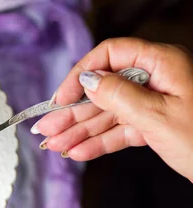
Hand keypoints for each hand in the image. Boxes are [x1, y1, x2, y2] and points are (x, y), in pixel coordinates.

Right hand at [33, 37, 192, 181]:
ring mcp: (156, 104)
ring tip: (54, 146)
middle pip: (104, 90)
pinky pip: (122, 130)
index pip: (110, 55)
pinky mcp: (157, 126)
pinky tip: (78, 152)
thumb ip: (117, 95)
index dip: (81, 75)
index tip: (61, 99)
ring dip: (80, 131)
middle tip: (45, 129)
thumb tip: (87, 80)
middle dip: (73, 113)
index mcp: (162, 64)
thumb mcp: (156, 117)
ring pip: (109, 114)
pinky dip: (100, 143)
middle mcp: (157, 80)